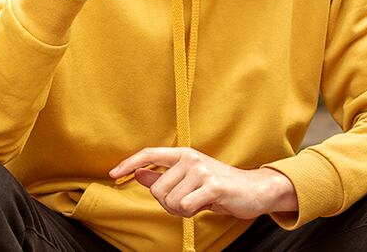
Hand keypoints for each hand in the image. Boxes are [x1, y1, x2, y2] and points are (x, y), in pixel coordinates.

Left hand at [109, 147, 297, 219]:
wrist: (253, 190)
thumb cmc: (218, 185)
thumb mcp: (188, 178)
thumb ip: (163, 175)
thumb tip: (138, 173)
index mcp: (183, 154)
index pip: (150, 154)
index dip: (129, 163)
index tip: (113, 174)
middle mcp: (191, 158)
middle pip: (158, 190)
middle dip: (169, 204)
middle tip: (189, 202)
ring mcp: (202, 170)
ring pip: (171, 201)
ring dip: (182, 210)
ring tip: (199, 202)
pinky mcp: (213, 185)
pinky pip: (186, 206)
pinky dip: (192, 213)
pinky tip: (206, 205)